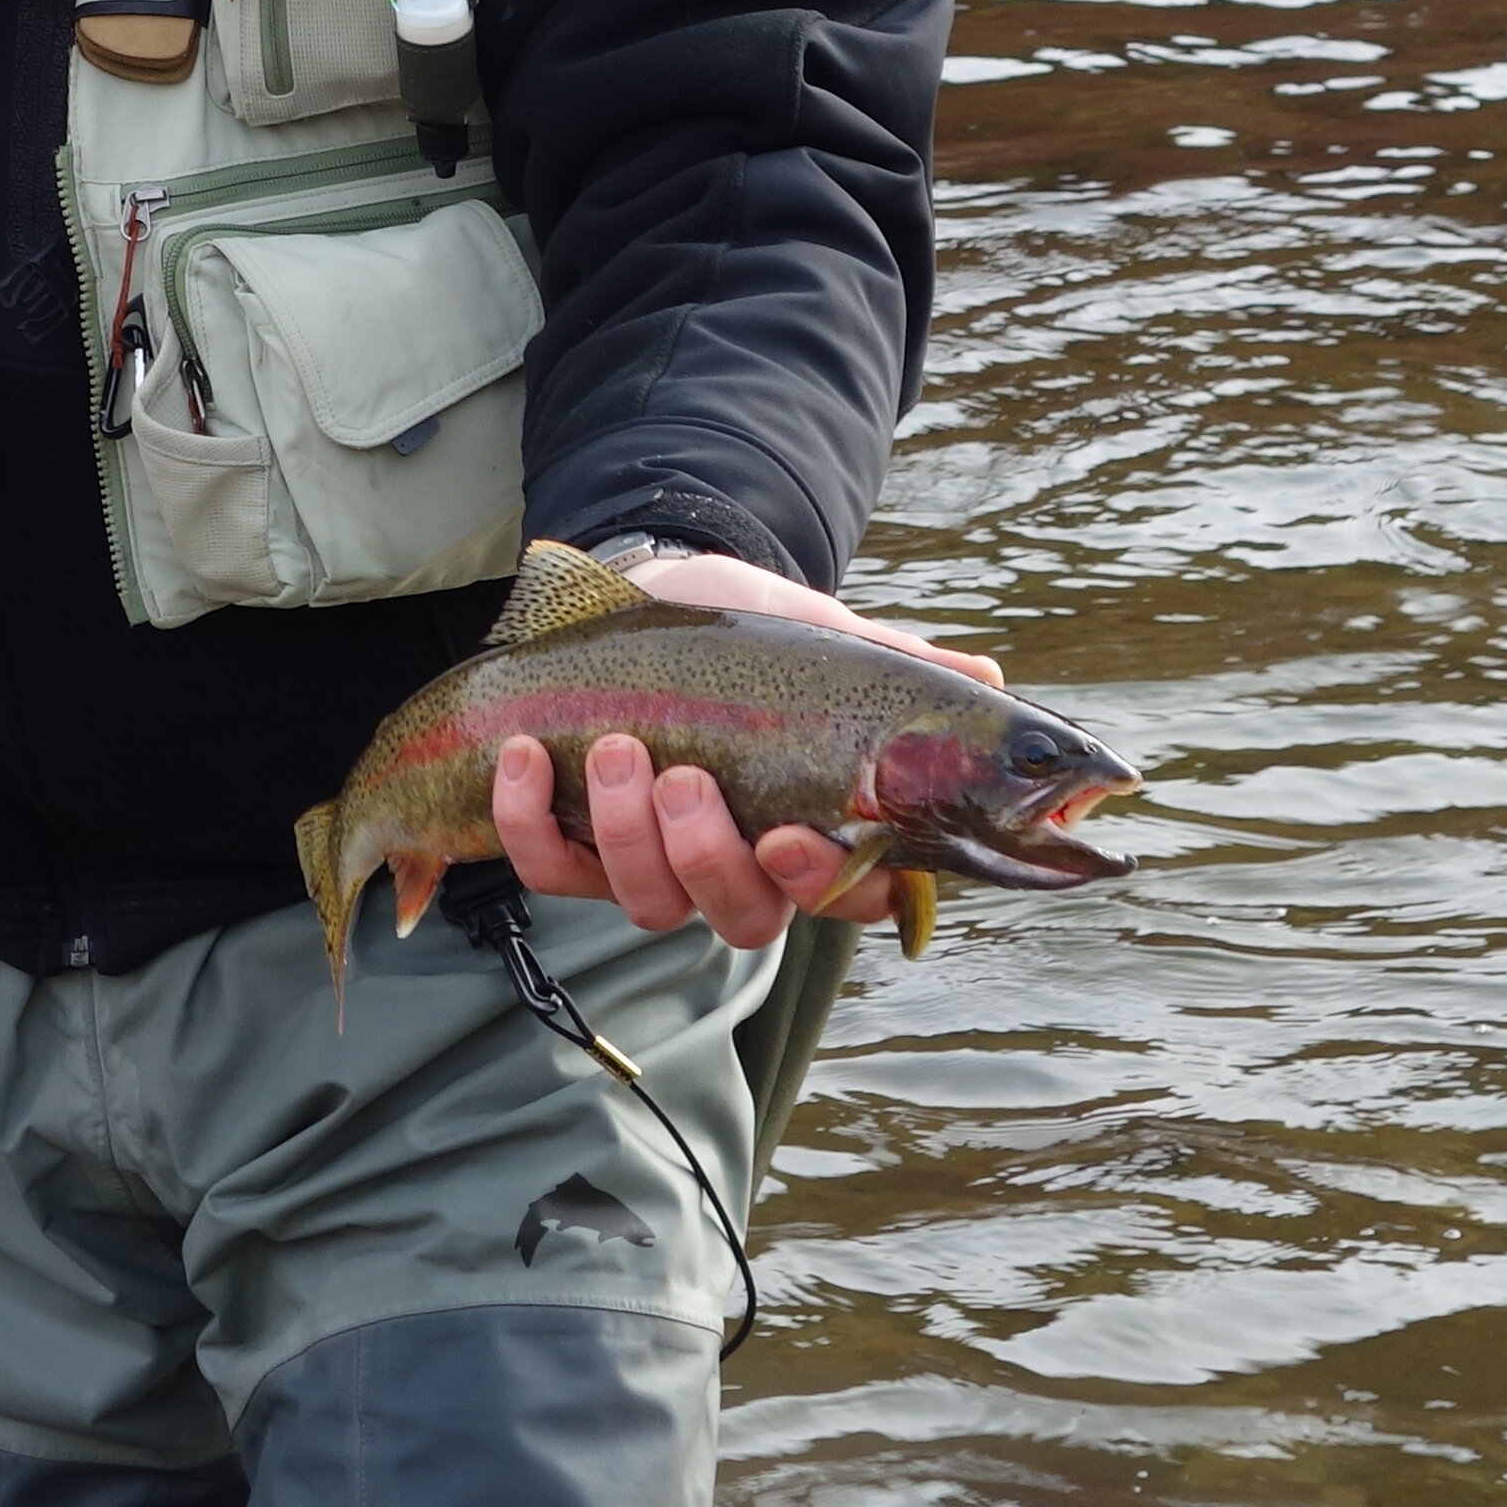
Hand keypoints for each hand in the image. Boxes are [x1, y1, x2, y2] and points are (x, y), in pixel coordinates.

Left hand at [488, 548, 1004, 948]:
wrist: (646, 590)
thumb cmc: (745, 626)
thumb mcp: (819, 633)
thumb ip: (895, 663)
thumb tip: (983, 681)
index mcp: (816, 830)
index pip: (848, 897)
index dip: (826, 886)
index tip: (794, 839)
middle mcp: (740, 866)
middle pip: (742, 917)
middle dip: (707, 858)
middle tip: (687, 780)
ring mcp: (655, 865)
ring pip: (647, 902)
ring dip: (625, 833)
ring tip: (614, 749)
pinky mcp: (574, 848)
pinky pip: (549, 867)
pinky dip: (530, 819)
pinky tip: (523, 755)